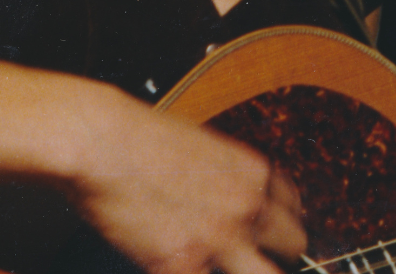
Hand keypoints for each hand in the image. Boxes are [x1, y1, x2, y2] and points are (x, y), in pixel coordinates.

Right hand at [66, 96, 305, 273]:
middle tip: (251, 258)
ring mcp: (220, 240)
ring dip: (250, 272)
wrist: (101, 142)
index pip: (295, 209)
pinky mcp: (182, 266)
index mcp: (254, 172)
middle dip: (276, 255)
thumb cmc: (137, 135)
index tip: (269, 234)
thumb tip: (225, 198)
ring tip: (224, 265)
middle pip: (295, 246)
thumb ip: (224, 176)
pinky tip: (181, 267)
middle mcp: (247, 206)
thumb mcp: (201, 143)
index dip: (280, 224)